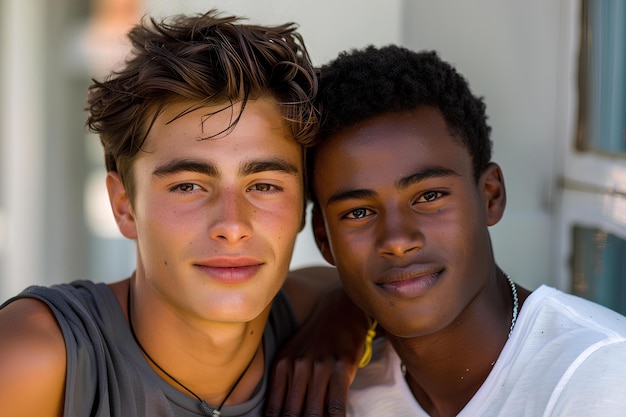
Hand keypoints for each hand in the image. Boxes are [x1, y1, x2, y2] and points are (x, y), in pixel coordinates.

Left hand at [264, 288, 368, 416]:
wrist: (341, 307)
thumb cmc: (317, 337)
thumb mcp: (293, 354)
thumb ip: (285, 383)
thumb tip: (279, 414)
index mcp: (282, 366)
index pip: (274, 411)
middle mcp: (297, 366)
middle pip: (292, 414)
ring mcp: (319, 366)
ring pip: (314, 412)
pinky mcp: (342, 365)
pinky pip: (337, 403)